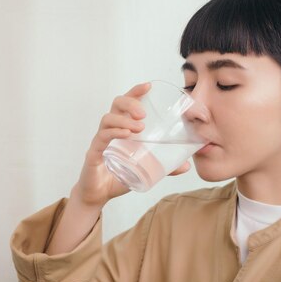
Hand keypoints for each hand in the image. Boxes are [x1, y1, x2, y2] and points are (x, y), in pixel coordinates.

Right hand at [72, 82, 191, 206]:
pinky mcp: (93, 154)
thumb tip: (187, 166)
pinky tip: (126, 135)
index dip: (135, 92)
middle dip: (131, 102)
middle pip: (116, 105)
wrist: (98, 196)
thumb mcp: (145, 170)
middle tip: (144, 113)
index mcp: (121, 129)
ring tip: (140, 127)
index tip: (148, 86)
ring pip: (108, 119)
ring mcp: (100, 141)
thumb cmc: (119, 177)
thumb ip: (165, 167)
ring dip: (124, 119)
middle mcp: (109, 130)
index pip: (126, 104)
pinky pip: (102, 138)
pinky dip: (114, 133)